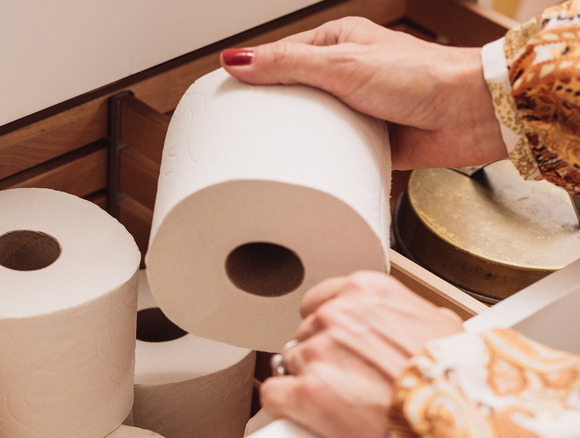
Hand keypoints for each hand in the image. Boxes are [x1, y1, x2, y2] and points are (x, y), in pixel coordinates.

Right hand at [220, 17, 507, 170]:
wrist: (470, 115)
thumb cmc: (422, 76)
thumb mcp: (343, 64)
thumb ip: (288, 64)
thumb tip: (238, 59)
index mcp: (337, 43)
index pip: (281, 57)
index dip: (252, 75)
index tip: (225, 95)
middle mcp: (345, 75)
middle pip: (293, 93)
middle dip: (271, 111)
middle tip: (241, 129)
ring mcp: (356, 108)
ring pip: (312, 124)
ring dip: (297, 137)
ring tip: (266, 152)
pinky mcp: (369, 140)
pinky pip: (334, 151)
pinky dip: (321, 158)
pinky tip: (305, 166)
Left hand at [259, 271, 463, 436]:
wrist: (458, 416)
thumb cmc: (455, 377)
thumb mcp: (442, 328)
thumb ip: (410, 316)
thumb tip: (418, 322)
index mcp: (366, 292)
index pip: (320, 300)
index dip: (326, 327)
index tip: (333, 342)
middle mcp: (337, 316)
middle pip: (306, 333)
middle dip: (322, 356)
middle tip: (347, 378)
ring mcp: (319, 352)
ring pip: (290, 362)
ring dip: (308, 380)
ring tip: (339, 399)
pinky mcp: (306, 391)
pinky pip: (275, 393)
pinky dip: (285, 406)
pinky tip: (306, 413)